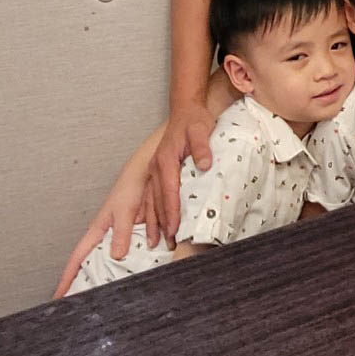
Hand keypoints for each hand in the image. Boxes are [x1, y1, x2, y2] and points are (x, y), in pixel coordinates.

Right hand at [53, 165, 153, 297]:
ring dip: (111, 278)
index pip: (78, 258)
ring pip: (114, 262)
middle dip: (86, 283)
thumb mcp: (124, 210)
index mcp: (99, 230)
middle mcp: (109, 235)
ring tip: (108, 300)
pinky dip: (134, 266)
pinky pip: (135, 254)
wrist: (150, 171)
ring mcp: (123, 236)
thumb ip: (120, 232)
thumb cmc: (131, 185)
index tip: (58, 297)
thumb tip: (115, 256)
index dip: (67, 277)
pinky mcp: (138, 234)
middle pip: (93, 264)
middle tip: (81, 305)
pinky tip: (138, 279)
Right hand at [151, 103, 214, 241]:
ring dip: (153, 221)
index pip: (169, 190)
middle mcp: (156, 167)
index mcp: (166, 160)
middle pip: (158, 200)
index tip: (174, 229)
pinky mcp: (156, 171)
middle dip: (162, 223)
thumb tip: (205, 164)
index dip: (172, 211)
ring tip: (156, 242)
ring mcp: (154, 170)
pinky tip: (150, 224)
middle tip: (169, 244)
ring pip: (151, 200)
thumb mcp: (201, 130)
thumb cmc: (194, 121)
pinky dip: (149, 212)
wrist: (185, 110)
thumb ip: (202, 147)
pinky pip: (150, 195)